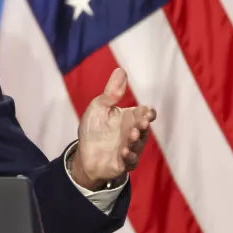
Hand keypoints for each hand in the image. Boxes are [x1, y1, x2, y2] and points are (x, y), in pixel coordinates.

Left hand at [72, 68, 156, 190]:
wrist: (85, 154)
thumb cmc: (94, 128)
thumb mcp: (99, 107)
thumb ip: (111, 92)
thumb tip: (120, 69)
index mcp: (129, 117)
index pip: (145, 113)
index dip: (148, 112)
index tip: (147, 111)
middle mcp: (133, 132)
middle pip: (143, 128)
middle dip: (143, 125)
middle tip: (141, 122)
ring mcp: (130, 148)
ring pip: (138, 143)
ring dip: (136, 139)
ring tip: (131, 134)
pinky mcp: (124, 162)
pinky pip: (130, 160)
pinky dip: (129, 156)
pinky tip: (124, 152)